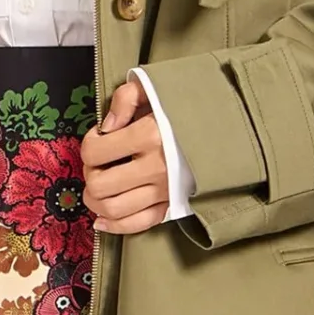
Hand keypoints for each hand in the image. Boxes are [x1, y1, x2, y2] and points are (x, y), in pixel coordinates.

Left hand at [80, 77, 170, 234]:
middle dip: (90, 174)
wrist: (225, 128)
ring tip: (99, 187)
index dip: (89, 144)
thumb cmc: (184, 107)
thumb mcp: (154, 88)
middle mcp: (155, 167)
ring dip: (96, 201)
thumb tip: (105, 127)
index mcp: (149, 135)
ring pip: (113, 209)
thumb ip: (124, 99)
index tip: (99, 137)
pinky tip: (101, 219)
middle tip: (98, 164)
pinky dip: (114, 226)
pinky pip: (137, 225)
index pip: (94, 152)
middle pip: (99, 185)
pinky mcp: (171, 206)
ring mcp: (164, 191)